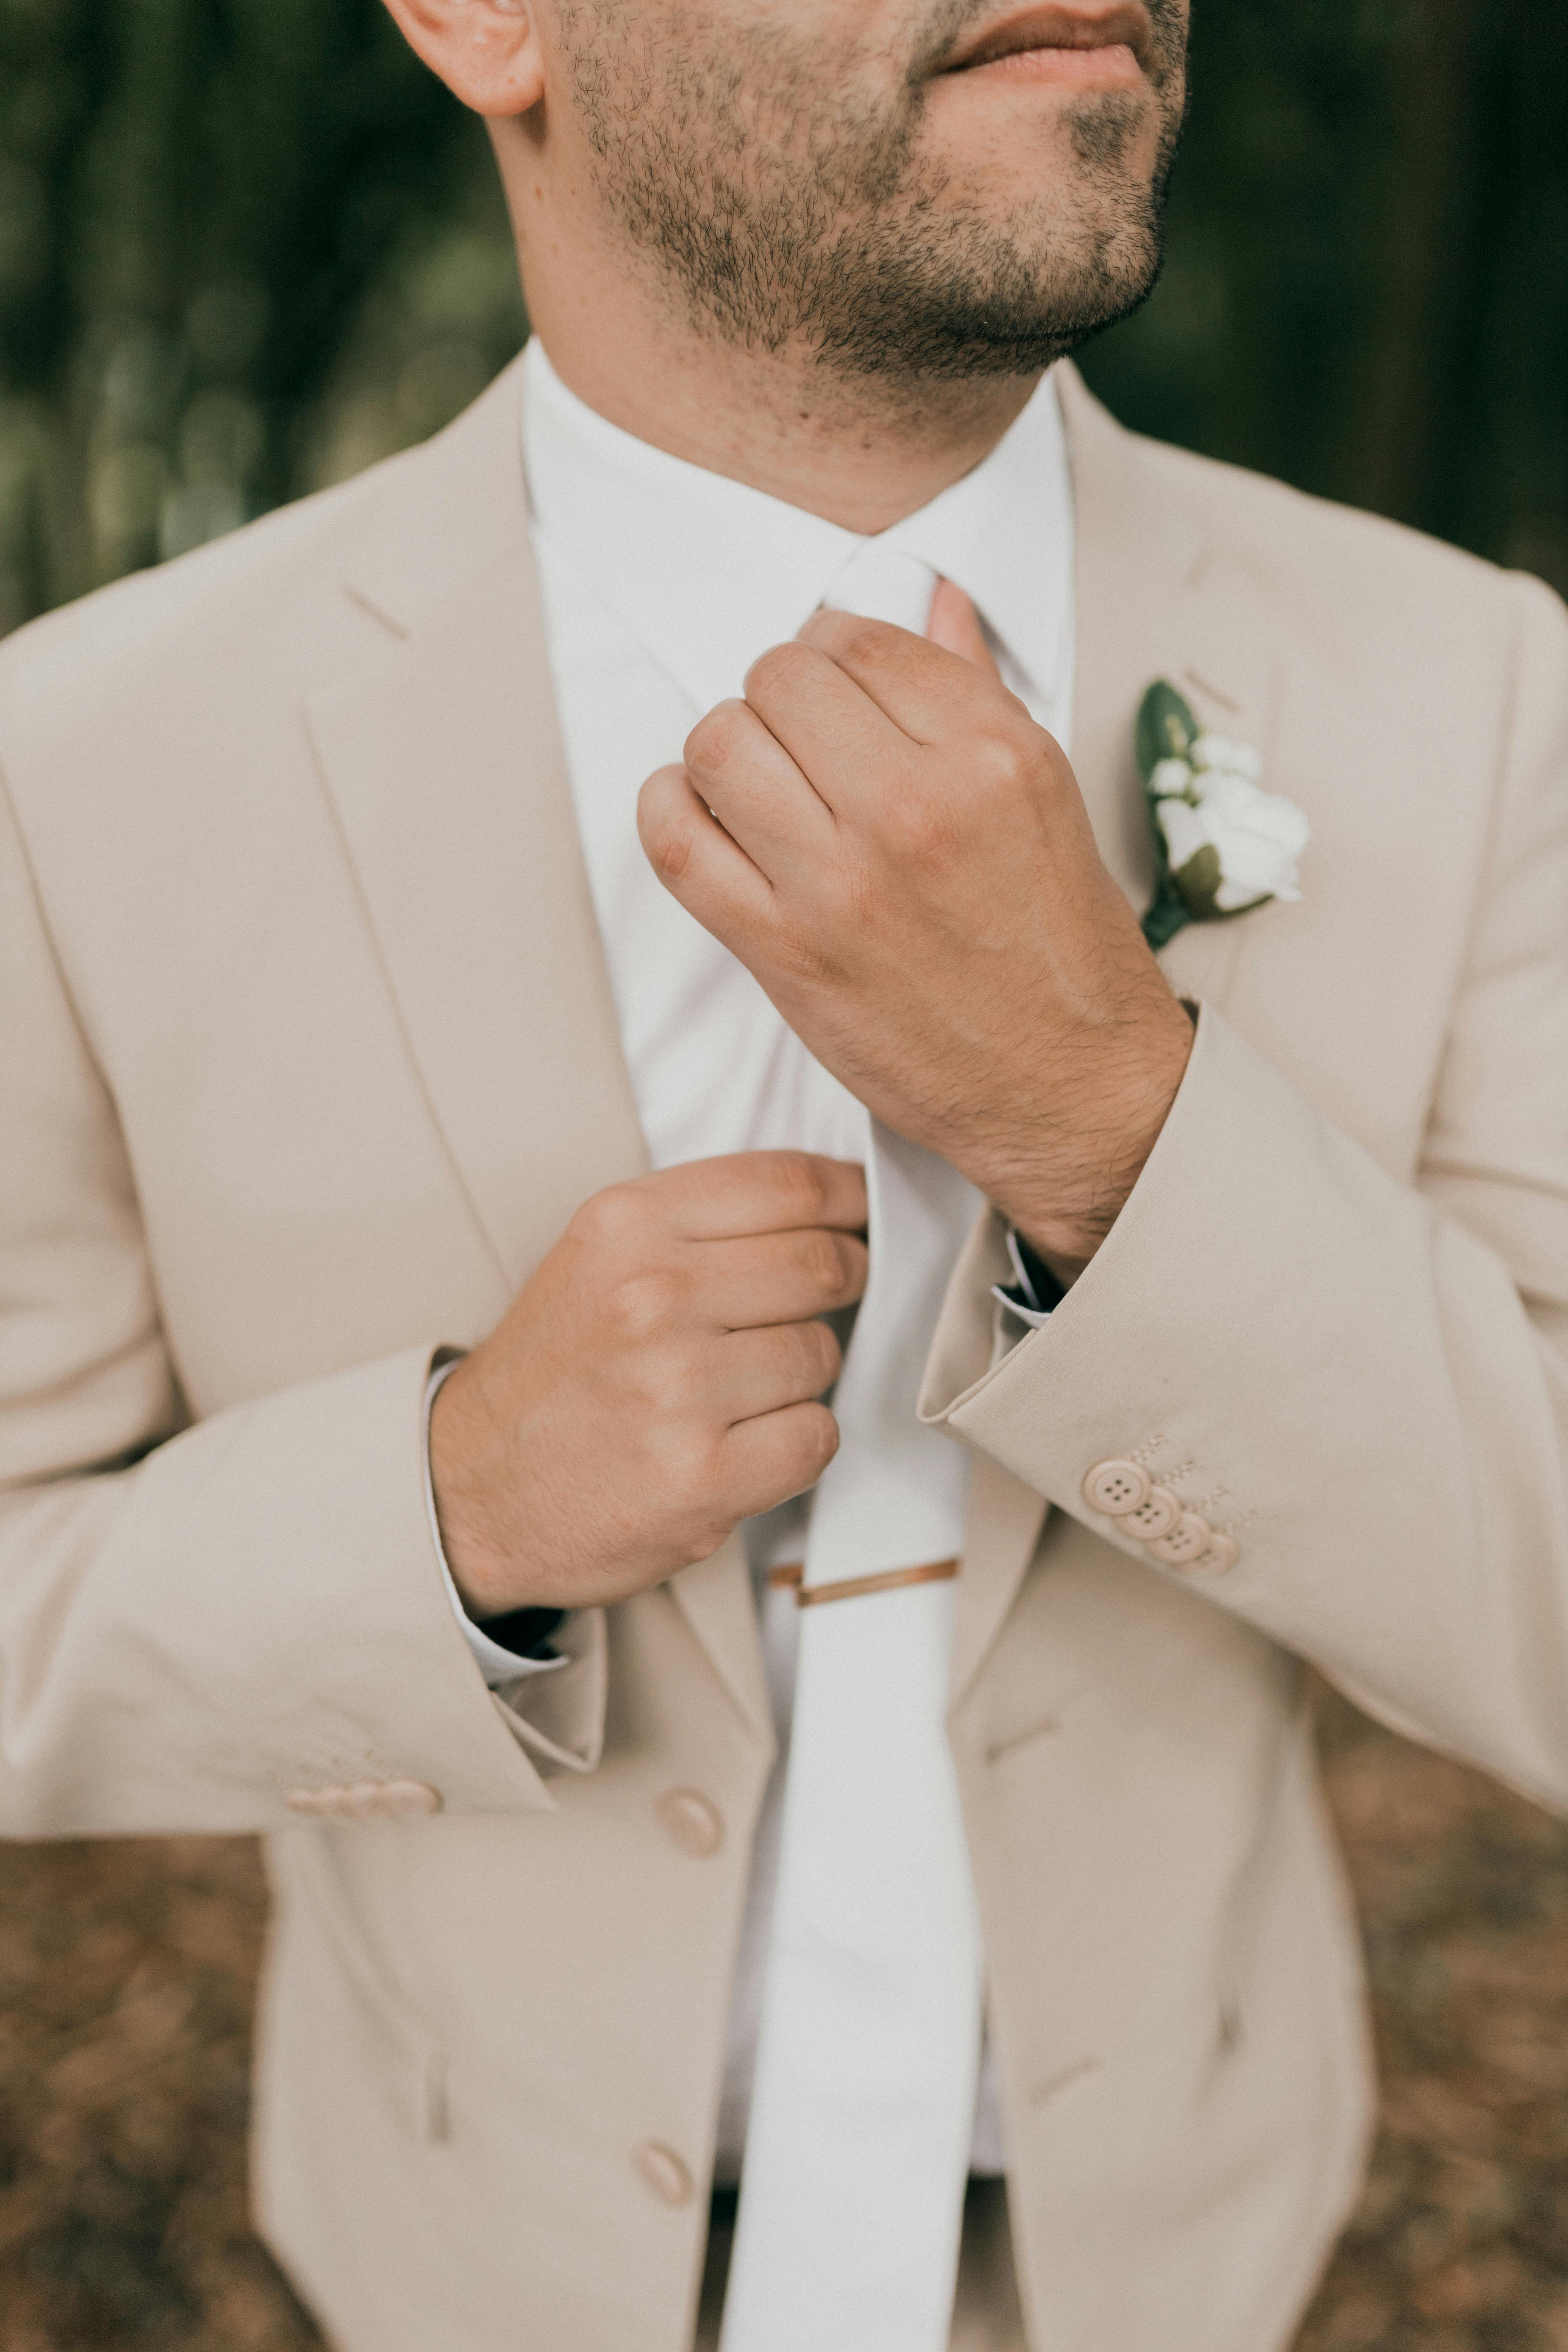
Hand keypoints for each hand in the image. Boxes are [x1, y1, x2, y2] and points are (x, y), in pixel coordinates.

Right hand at [429, 1153, 866, 1616]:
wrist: (470, 1491)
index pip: (791, 1186)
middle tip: (808, 1309)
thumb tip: (831, 1204)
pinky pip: (815, 1436)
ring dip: (801, 1374)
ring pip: (822, 1354)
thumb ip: (702, 1222)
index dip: (848, 1201)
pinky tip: (741, 1443)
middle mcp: (653, 1297)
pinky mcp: (704, 1477)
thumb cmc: (555, 1373)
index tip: (858, 1218)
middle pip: (823, 1265)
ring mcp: (679, 1390)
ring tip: (740, 1389)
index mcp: (627, 1226)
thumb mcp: (600, 1256)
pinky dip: (795, 1443)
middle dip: (837, 1285)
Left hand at [637, 594, 1192, 1272]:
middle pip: (779, 680)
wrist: (1070, 1086)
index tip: (833, 693)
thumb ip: (974, 693)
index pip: (859, 639)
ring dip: (722, 753)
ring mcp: (845, 883)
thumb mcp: (1043, 797)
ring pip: (719, 744)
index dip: (830, 654)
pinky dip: (669, 812)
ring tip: (756, 789)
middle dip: (776, 699)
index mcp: (993, 756)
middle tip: (797, 746)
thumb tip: (934, 602)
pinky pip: (676, 841)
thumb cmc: (1058, 950)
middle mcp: (917, 808)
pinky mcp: (786, 951)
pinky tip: (703, 820)